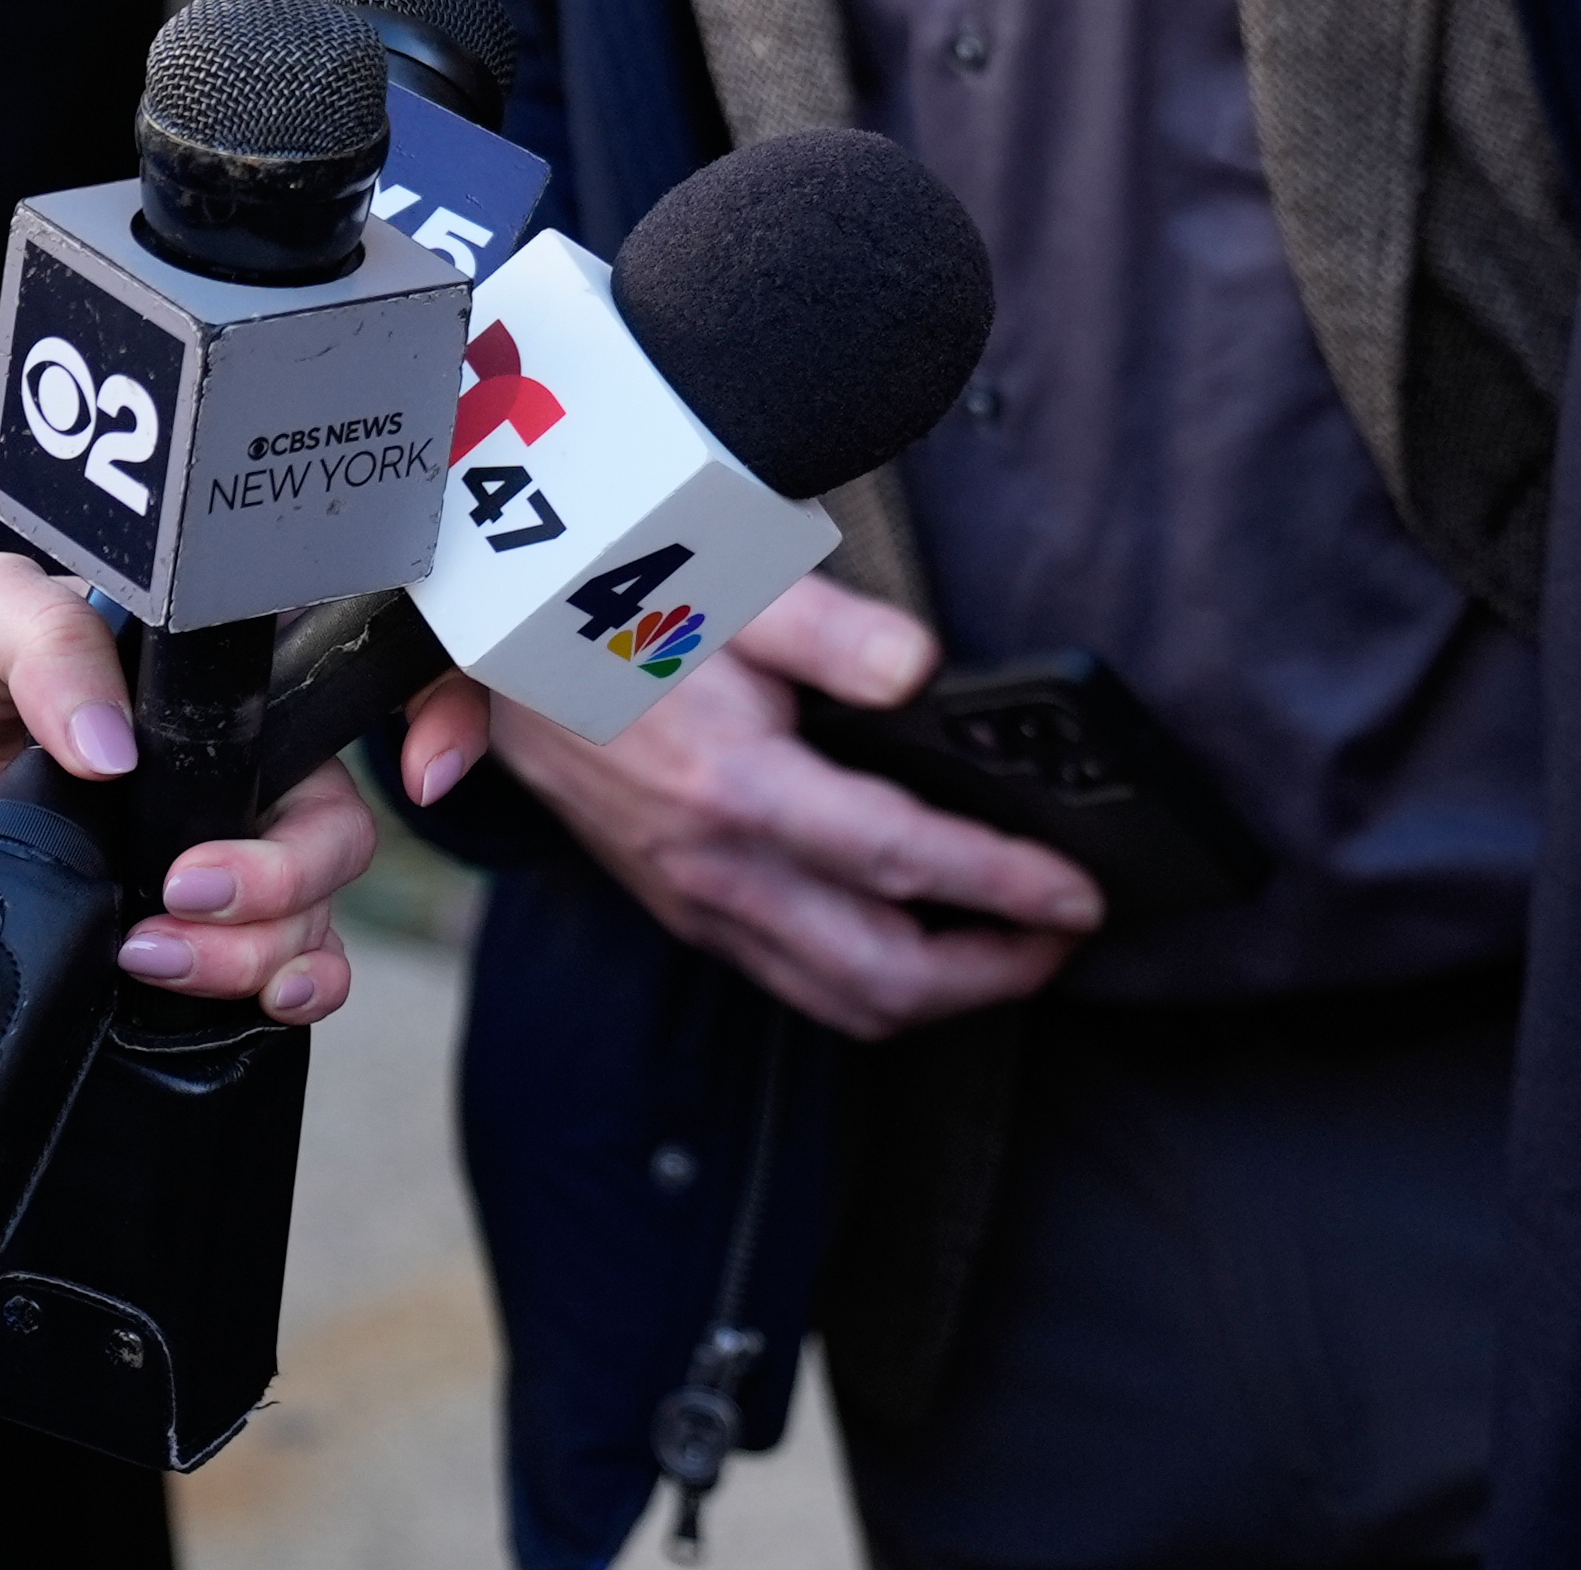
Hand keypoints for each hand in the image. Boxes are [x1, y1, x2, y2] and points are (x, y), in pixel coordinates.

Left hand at [0, 553, 503, 1023]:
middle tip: (186, 889)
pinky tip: (234, 1004)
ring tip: (158, 954)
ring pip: (308, 920)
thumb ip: (49, 643)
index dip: (436, 714)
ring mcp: (190, 867)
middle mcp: (220, 776)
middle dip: (285, 876)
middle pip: (335, 831)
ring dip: (263, 947)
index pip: (354, 685)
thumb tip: (114, 746)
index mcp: (204, 685)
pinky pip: (259, 985)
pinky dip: (270, 999)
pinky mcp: (147, 948)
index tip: (422, 770)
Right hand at [490, 575, 1105, 1036]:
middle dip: (992, 973)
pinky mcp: (683, 909)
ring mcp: (695, 901)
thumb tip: (919, 669)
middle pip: (880, 974)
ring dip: (939, 996)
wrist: (498, 645)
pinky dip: (873, 986)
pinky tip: (919, 943)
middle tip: (1068, 938)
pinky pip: (793, 982)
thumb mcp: (731, 580)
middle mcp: (715, 866)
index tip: (1082, 895)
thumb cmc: (626, 597)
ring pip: (837, 1000)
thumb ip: (833, 630)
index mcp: (735, 788)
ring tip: (1016, 953)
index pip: (903, 861)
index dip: (1006, 886)